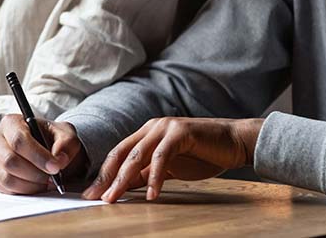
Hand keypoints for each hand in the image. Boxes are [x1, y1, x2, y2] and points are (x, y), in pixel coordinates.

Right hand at [0, 114, 86, 193]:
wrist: (45, 148)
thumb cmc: (53, 139)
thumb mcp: (66, 135)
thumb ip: (66, 144)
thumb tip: (59, 160)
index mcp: (11, 122)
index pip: (19, 140)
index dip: (38, 157)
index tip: (55, 168)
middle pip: (10, 161)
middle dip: (34, 174)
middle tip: (52, 179)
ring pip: (6, 178)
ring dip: (30, 186)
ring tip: (45, 183)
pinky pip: (4, 189)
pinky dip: (23, 192)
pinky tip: (35, 185)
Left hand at [82, 117, 263, 202]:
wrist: (233, 142)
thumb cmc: (202, 155)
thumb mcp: (170, 168)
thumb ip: (147, 174)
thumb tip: (125, 188)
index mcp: (146, 133)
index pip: (118, 154)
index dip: (104, 174)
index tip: (92, 194)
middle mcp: (152, 127)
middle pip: (122, 154)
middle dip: (106, 177)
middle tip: (96, 198)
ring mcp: (165, 128)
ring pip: (137, 155)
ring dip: (123, 179)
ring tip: (114, 198)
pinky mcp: (180, 133)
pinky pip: (161, 157)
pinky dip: (154, 177)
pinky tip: (152, 195)